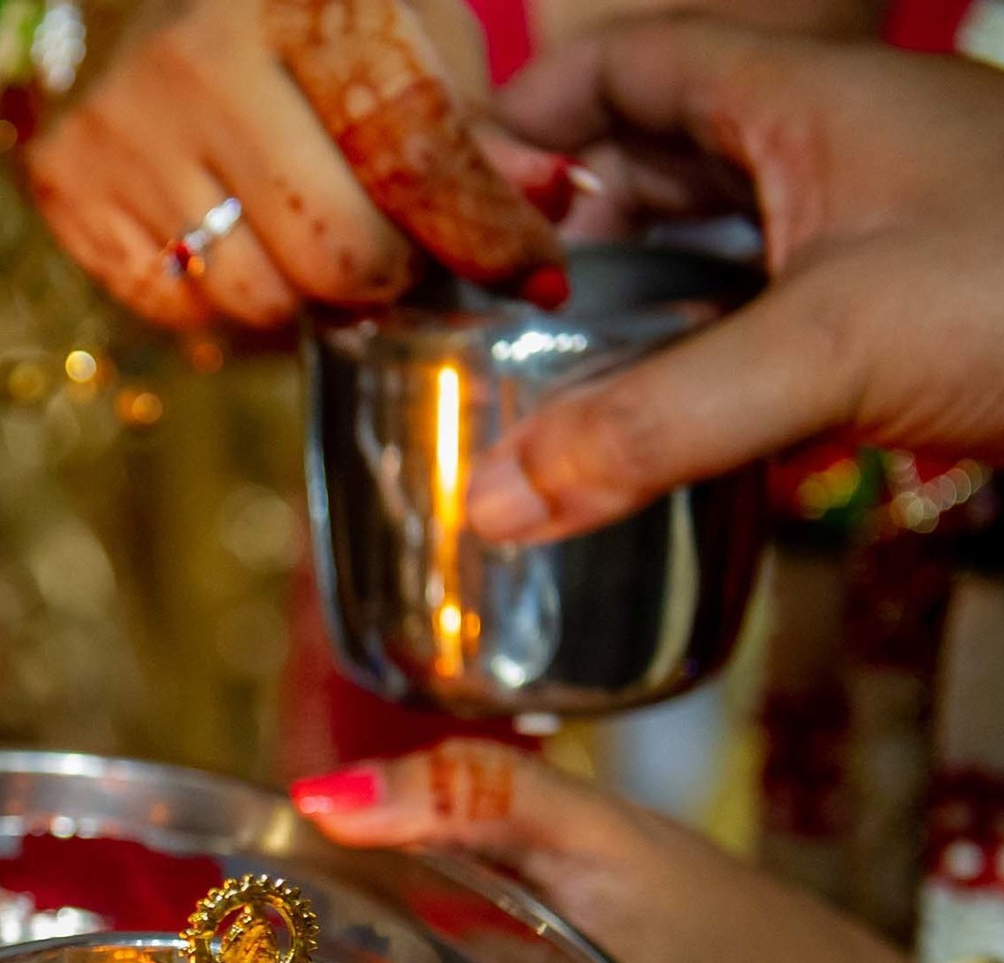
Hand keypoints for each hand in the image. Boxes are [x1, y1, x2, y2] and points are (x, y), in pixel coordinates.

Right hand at [26, 0, 566, 329]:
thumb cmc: (298, 6)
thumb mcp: (405, 18)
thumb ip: (472, 117)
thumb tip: (546, 203)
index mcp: (297, 0)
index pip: (411, 149)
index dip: (484, 230)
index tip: (533, 273)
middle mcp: (196, 62)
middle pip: (335, 253)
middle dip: (389, 274)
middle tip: (399, 253)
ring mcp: (119, 129)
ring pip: (256, 299)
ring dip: (307, 296)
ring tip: (315, 240)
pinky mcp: (66, 185)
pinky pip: (175, 308)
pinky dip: (224, 299)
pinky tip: (241, 241)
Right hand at [467, 23, 1003, 541]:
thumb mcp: (828, 349)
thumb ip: (655, 426)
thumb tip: (500, 504)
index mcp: (800, 101)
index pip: (624, 65)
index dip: (525, 113)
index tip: (448, 196)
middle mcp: (831, 150)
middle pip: (652, 157)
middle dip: (558, 225)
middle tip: (480, 304)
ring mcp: (873, 231)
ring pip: (712, 243)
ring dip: (631, 306)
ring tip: (548, 375)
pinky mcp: (906, 314)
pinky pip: (769, 321)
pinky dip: (706, 367)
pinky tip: (670, 433)